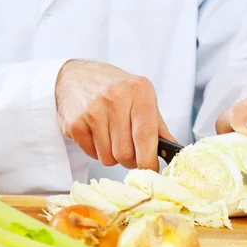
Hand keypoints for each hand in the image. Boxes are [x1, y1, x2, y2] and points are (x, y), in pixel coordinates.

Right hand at [55, 60, 174, 170]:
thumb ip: (158, 126)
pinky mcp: (74, 123)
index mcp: (138, 91)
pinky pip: (92, 155)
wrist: (76, 76)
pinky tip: (97, 134)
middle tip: (130, 152)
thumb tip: (172, 153)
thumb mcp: (142, 97)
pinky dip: (97, 151)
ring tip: (112, 138)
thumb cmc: (116, 89)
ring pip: (108, 158)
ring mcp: (92, 110)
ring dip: (113, 156)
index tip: (152, 171)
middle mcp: (114, 98)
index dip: (149, 160)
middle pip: (125, 153)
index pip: (145, 135)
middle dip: (130, 161)